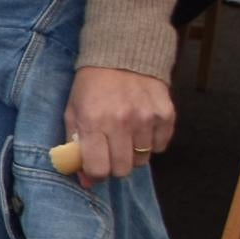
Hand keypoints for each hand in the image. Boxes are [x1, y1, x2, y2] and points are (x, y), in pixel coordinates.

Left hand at [65, 66, 174, 184]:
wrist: (121, 56)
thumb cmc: (91, 87)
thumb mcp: (73, 112)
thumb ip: (75, 147)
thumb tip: (86, 181)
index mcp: (93, 122)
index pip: (99, 168)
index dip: (96, 173)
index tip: (95, 166)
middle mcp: (121, 122)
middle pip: (123, 169)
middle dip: (115, 166)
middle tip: (111, 152)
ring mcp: (146, 118)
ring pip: (143, 159)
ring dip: (133, 153)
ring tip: (125, 135)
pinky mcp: (166, 114)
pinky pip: (161, 146)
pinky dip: (152, 143)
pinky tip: (141, 127)